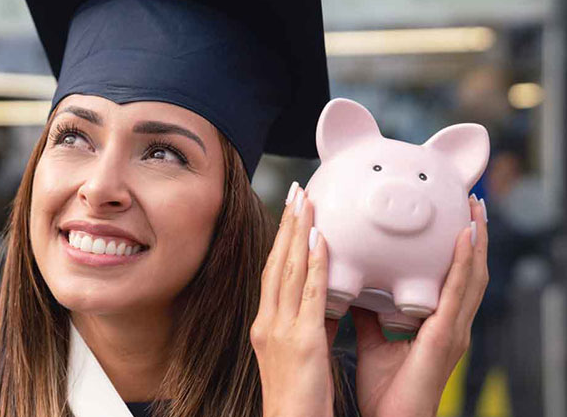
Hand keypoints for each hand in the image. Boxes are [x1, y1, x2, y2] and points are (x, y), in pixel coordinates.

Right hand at [250, 183, 339, 416]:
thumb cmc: (296, 398)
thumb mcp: (297, 354)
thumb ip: (307, 324)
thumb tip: (323, 302)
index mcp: (265, 324)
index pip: (272, 272)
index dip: (280, 239)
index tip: (290, 212)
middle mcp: (268, 321)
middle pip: (275, 262)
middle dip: (286, 225)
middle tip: (297, 191)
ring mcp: (282, 329)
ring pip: (288, 270)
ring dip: (298, 233)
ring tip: (306, 202)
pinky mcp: (302, 340)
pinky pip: (309, 294)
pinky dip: (313, 264)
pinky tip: (320, 240)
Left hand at [352, 196, 488, 416]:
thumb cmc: (387, 392)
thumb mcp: (374, 342)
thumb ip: (369, 315)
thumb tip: (356, 290)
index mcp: (439, 326)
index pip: (455, 279)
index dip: (460, 250)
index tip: (457, 218)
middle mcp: (452, 325)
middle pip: (470, 272)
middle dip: (475, 236)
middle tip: (472, 201)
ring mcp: (454, 332)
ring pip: (472, 277)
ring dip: (477, 240)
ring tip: (475, 208)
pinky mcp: (446, 338)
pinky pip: (458, 295)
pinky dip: (465, 264)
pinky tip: (466, 238)